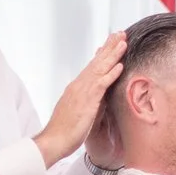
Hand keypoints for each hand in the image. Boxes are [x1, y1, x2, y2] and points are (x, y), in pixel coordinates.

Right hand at [33, 31, 127, 165]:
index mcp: (75, 88)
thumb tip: (100, 99)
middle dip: (108, 48)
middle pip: (96, 63)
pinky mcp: (87, 101)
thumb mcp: (78, 113)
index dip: (101, 55)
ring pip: (99, 69)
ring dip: (112, 54)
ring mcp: (82, 92)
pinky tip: (119, 66)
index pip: (90, 68)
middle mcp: (78, 86)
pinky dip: (110, 74)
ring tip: (122, 41)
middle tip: (119, 34)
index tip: (109, 44)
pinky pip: (101, 84)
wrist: (53, 141)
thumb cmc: (63, 131)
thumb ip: (89, 103)